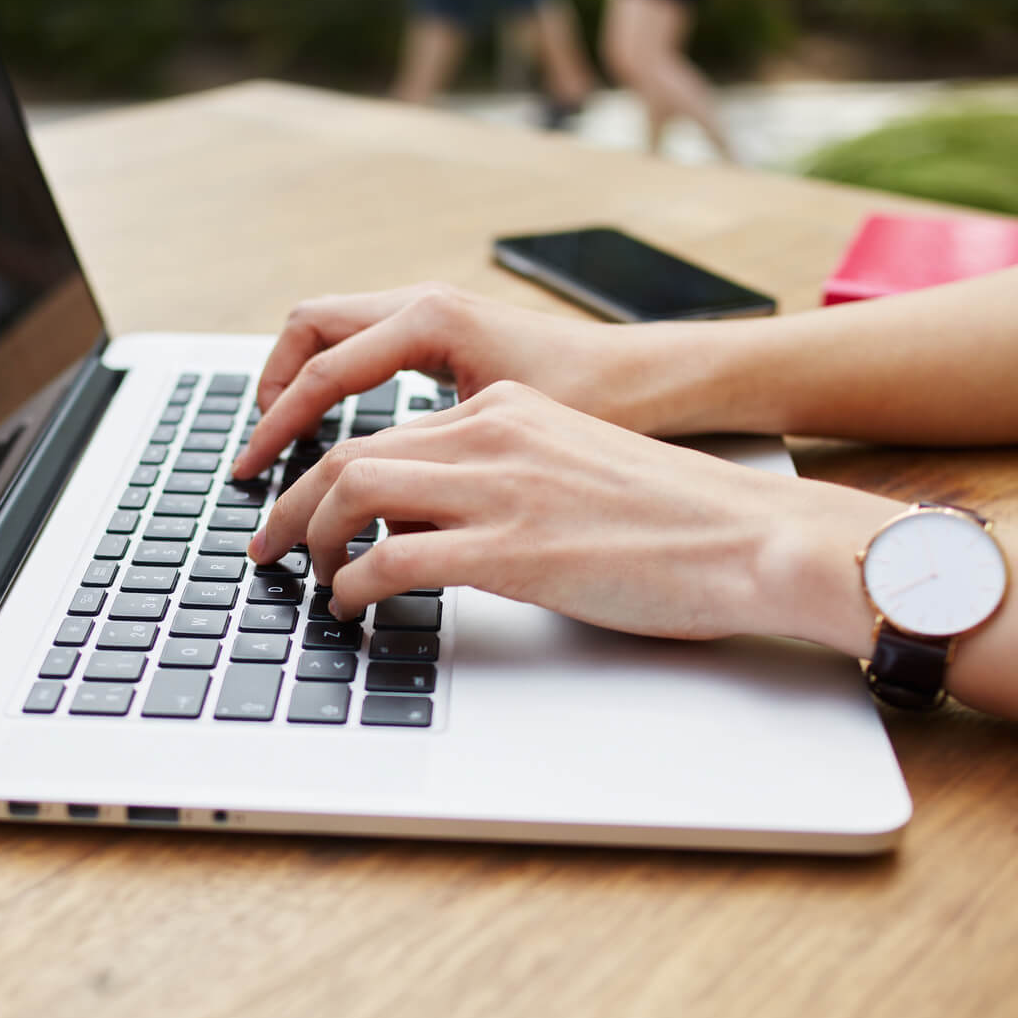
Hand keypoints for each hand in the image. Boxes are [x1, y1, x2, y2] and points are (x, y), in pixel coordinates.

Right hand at [234, 283, 639, 480]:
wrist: (656, 379)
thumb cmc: (600, 405)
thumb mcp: (505, 437)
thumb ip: (430, 463)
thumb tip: (368, 515)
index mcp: (432, 321)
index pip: (324, 371)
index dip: (277, 428)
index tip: (251, 472)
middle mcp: (426, 304)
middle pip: (309, 328)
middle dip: (273, 388)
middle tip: (257, 450)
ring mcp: (433, 311)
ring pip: (332, 330)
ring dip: (299, 379)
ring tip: (283, 439)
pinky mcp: (444, 331)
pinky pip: (363, 342)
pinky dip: (334, 378)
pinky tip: (338, 427)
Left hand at [248, 381, 895, 650]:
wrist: (750, 537)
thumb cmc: (679, 521)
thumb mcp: (576, 469)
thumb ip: (508, 479)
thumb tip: (443, 527)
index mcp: (507, 410)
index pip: (387, 428)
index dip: (326, 468)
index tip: (301, 505)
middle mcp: (492, 434)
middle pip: (349, 452)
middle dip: (291, 501)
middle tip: (266, 543)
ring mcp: (499, 490)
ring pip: (353, 490)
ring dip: (309, 539)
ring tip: (302, 576)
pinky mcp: (510, 550)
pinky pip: (391, 559)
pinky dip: (352, 584)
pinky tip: (351, 607)